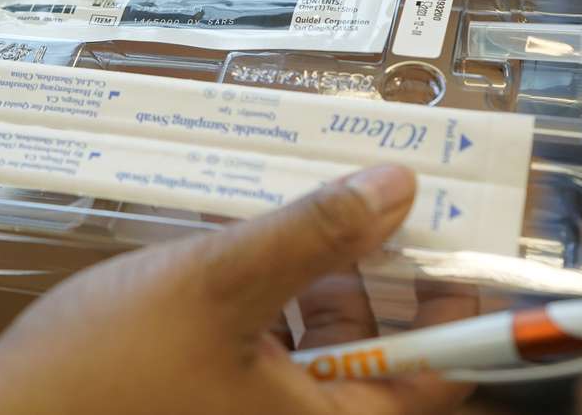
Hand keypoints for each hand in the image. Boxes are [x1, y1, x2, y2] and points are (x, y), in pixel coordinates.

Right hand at [0, 165, 473, 414]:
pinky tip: (267, 250)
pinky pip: (283, 345)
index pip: (439, 377)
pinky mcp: (224, 396)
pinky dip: (287, 298)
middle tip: (393, 202)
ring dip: (335, 280)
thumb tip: (398, 187)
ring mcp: (259, 412)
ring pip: (332, 344)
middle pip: (387, 355)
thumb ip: (312, 233)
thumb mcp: (220, 281)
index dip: (467, 308)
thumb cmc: (107, 365)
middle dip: (392, 277)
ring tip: (329, 212)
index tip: (474, 238)